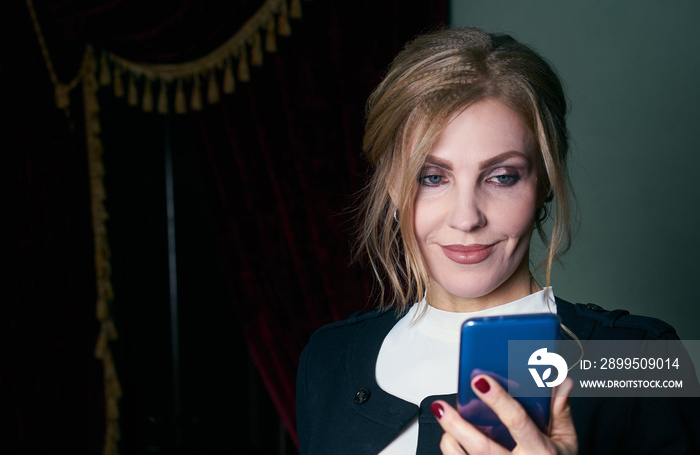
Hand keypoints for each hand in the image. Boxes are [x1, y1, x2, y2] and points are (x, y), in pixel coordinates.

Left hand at [431, 374, 576, 453]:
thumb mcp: (566, 441)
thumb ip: (561, 411)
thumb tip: (560, 382)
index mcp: (540, 451)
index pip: (517, 421)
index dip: (498, 399)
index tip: (481, 381)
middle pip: (481, 447)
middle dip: (457, 425)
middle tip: (441, 406)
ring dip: (450, 440)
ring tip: (443, 419)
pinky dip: (453, 451)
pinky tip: (450, 438)